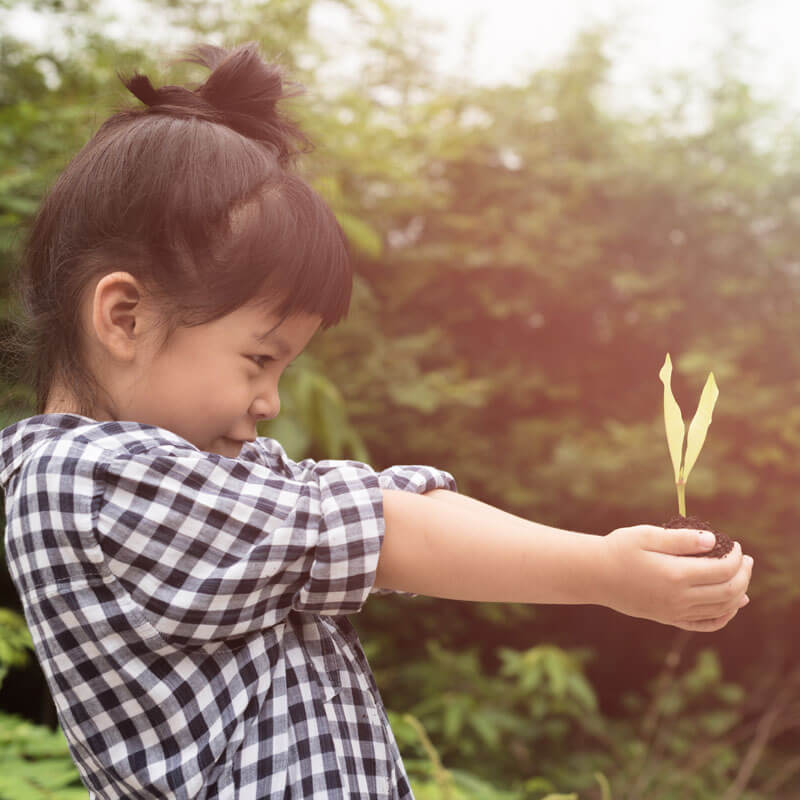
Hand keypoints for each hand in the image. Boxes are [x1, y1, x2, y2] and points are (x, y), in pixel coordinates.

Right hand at [601, 525, 753, 631]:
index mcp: (675, 575)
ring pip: (721, 609)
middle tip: (745, 559)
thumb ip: (680, 539)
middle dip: (743, 574)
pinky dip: (725, 616)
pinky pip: (706, 624)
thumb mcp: (646, 535)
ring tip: (742, 576)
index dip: (735, 558)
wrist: (594, 575)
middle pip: (727, 591)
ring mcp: (674, 612)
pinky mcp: (668, 619)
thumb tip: (712, 541)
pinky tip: (732, 604)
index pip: (721, 570)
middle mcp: (678, 598)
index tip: (735, 545)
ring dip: (739, 593)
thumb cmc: (618, 549)